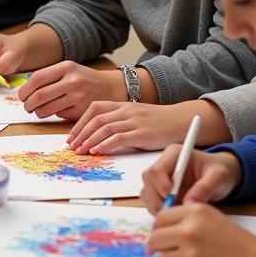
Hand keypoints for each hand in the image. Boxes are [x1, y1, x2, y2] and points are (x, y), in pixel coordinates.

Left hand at [18, 61, 124, 119]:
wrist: (112, 87)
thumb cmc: (85, 78)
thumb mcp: (69, 69)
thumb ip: (49, 76)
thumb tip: (25, 90)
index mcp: (66, 67)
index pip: (37, 78)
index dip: (25, 89)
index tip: (22, 96)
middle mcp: (73, 80)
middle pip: (39, 95)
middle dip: (28, 104)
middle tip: (27, 106)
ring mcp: (78, 96)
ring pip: (47, 108)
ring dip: (38, 112)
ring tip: (38, 111)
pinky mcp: (83, 110)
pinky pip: (59, 115)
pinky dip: (53, 114)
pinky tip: (56, 111)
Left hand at [68, 101, 195, 154]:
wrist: (183, 121)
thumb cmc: (159, 123)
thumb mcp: (135, 117)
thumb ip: (119, 123)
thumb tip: (97, 138)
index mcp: (122, 105)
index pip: (94, 109)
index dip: (80, 123)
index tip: (71, 136)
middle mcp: (126, 110)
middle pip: (96, 119)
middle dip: (81, 133)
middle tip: (72, 146)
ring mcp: (135, 121)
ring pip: (105, 127)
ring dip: (89, 140)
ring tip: (80, 151)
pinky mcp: (143, 133)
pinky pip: (119, 138)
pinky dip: (105, 144)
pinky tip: (97, 151)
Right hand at [140, 147, 241, 213]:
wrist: (222, 176)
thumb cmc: (221, 171)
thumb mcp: (219, 177)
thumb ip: (205, 188)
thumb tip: (189, 203)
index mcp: (174, 154)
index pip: (156, 170)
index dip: (160, 186)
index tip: (173, 199)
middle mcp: (163, 163)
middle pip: (148, 181)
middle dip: (156, 198)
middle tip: (171, 211)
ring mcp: (160, 176)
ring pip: (146, 191)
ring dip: (156, 205)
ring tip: (174, 213)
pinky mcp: (159, 188)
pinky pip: (150, 199)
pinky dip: (157, 208)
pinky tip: (172, 212)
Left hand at [147, 203, 255, 256]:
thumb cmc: (236, 242)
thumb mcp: (211, 218)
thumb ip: (185, 218)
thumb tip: (157, 228)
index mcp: (194, 213)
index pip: (159, 219)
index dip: (159, 228)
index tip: (161, 235)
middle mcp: (189, 231)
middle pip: (155, 239)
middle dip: (158, 247)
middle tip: (166, 251)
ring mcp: (191, 255)